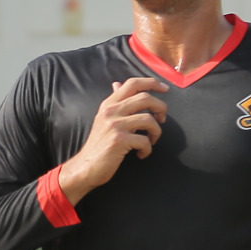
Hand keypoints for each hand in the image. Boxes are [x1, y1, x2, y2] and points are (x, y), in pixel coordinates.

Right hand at [59, 78, 168, 204]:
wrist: (85, 167)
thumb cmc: (99, 144)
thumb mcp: (104, 119)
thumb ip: (114, 102)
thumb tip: (117, 84)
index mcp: (109, 104)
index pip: (133, 83)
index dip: (152, 82)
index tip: (165, 88)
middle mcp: (111, 111)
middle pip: (145, 98)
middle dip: (161, 108)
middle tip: (162, 119)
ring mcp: (114, 125)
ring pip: (149, 119)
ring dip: (156, 132)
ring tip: (151, 140)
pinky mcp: (118, 140)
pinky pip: (145, 140)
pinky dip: (148, 149)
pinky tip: (141, 154)